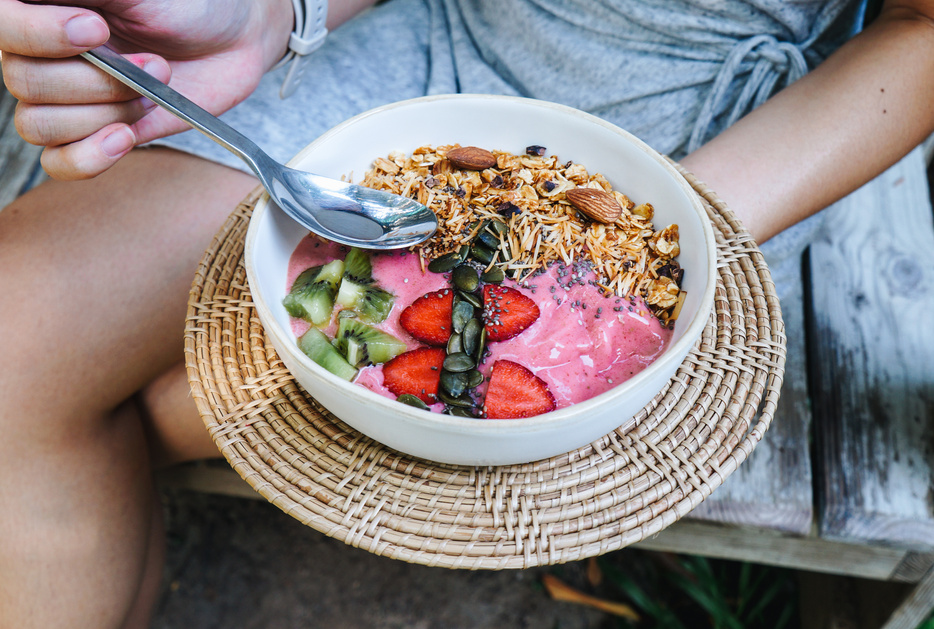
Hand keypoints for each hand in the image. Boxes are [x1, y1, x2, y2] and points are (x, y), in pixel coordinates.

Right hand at [0, 0, 292, 178]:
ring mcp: (65, 96)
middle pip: (23, 80)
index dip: (38, 34)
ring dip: (106, 113)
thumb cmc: (187, 3)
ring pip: (40, 124)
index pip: (2, 24)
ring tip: (151, 92)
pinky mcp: (92, 134)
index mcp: (42, 7)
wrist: (232, 42)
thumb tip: (56, 2)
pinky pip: (57, 163)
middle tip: (154, 63)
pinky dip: (88, 158)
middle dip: (98, 80)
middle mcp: (41, 50)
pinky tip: (125, 138)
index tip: (97, 29)